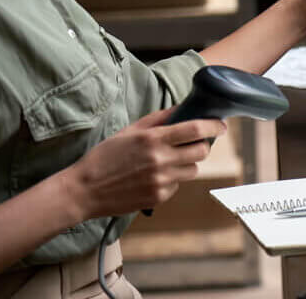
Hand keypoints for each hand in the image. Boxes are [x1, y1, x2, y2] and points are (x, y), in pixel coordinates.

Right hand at [60, 108, 226, 219]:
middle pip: (201, 151)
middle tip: (194, 143)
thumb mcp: (129, 131)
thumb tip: (183, 108)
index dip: (213, 127)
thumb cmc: (105, 156)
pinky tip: (153, 177)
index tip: (220, 125)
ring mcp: (161, 180)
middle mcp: (160, 160)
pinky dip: (172, 179)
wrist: (84, 190)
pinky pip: (178, 185)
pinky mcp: (159, 197)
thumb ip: (159, 119)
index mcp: (153, 139)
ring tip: (168, 161)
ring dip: (187, 163)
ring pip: (193, 170)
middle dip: (202, 146)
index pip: (195, 130)